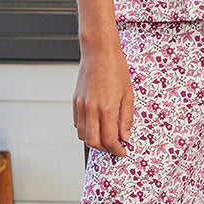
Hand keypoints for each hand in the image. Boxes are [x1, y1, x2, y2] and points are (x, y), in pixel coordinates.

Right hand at [73, 39, 134, 155]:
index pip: (109, 139)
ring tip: (106, 138)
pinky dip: (86, 130)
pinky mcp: (75, 101)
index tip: (123, 151)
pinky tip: (96, 126)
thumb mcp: (128, 94)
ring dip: (94, 141)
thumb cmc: (116, 68)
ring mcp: (80, 105)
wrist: (99, 52)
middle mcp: (91, 109)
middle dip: (105, 149)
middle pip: (93, 142)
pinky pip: (77, 124)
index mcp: (106, 108)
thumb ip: (126, 118)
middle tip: (115, 147)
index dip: (117, 149)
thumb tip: (125, 136)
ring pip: (82, 135)